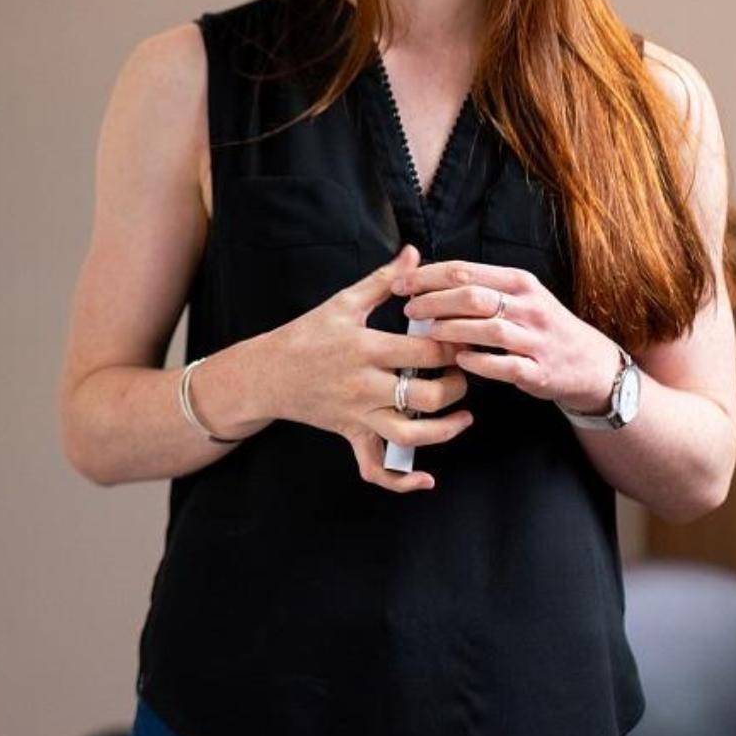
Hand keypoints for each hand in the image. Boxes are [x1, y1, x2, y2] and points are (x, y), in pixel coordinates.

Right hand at [263, 244, 472, 492]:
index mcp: (366, 348)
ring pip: (411, 436)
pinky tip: (426, 478)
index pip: (426, 352)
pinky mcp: (351, 436)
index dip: (455, 347)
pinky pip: (376, 469)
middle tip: (465, 372)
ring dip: (445, 431)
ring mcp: (358, 415)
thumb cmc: (306, 334)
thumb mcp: (343, 302)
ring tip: (463, 416)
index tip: (468, 338)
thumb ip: (384, 280)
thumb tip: (414, 253)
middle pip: (427, 396)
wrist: (267, 373)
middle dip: (457, 386)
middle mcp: (364, 386)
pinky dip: (402, 481)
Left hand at [392, 260, 620, 412]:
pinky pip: (506, 365)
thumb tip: (427, 278)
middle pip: (473, 296)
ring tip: (428, 333)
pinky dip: (479, 362)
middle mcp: (529, 306)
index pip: (465, 271)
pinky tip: (459, 359)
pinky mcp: (539, 370)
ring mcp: (536, 339)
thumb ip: (480, 286)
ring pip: (488, 328)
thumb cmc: (541, 326)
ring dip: (452, 329)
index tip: (401, 283)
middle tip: (409, 309)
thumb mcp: (519, 296)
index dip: (428, 276)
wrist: (590, 363)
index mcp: (518, 282)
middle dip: (434, 301)